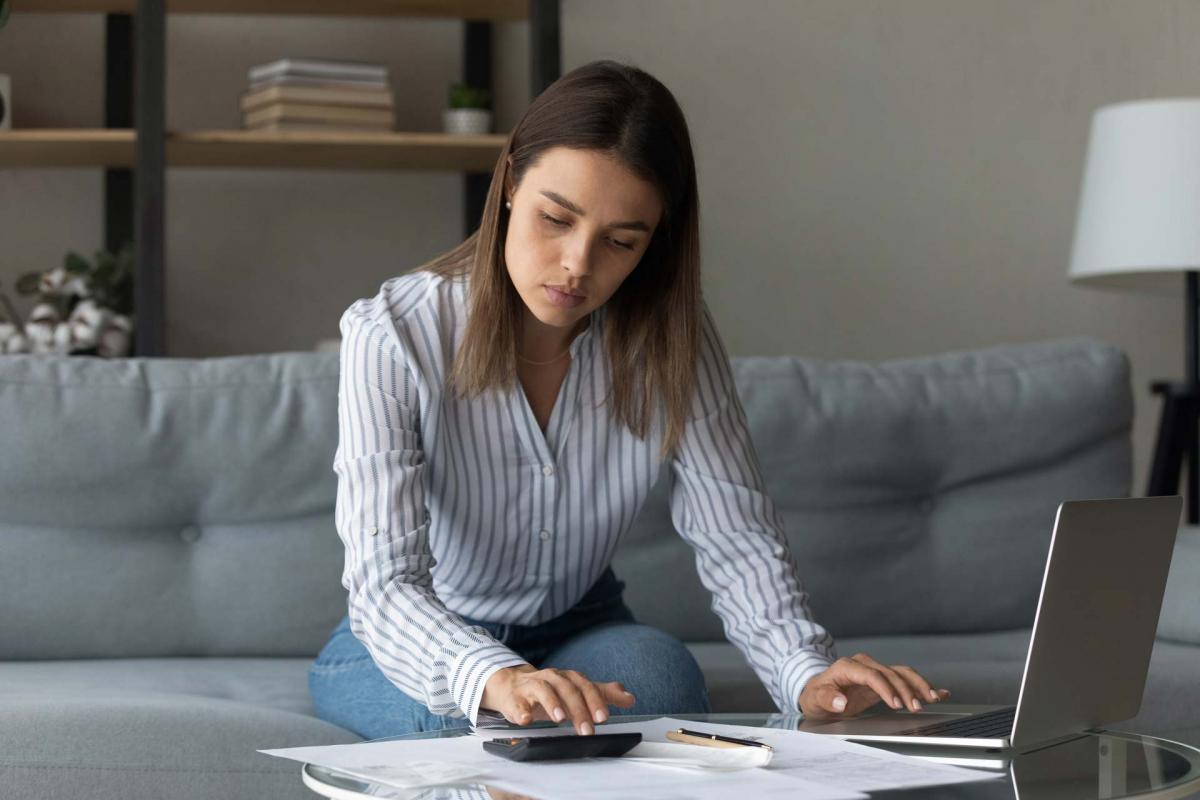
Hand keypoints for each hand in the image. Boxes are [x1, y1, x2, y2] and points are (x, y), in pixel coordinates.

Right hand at [480, 665, 635, 734]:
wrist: (511, 684)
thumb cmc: (549, 691)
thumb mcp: (576, 691)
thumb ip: (602, 694)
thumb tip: (630, 698)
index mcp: (568, 678)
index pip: (584, 686)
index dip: (595, 700)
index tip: (603, 717)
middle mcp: (551, 678)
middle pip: (567, 689)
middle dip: (578, 709)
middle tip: (588, 729)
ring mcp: (531, 687)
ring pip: (543, 690)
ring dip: (552, 703)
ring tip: (560, 719)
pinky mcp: (514, 699)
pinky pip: (516, 703)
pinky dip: (521, 711)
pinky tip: (526, 720)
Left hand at [798, 653, 950, 720]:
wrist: (818, 693)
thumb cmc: (816, 696)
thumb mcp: (815, 699)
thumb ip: (827, 699)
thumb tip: (840, 702)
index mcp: (848, 667)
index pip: (871, 674)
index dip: (885, 688)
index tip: (895, 703)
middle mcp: (865, 665)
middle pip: (890, 674)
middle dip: (905, 690)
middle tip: (916, 708)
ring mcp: (876, 671)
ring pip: (902, 674)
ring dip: (918, 686)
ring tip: (933, 699)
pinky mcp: (884, 680)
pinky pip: (906, 679)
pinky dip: (922, 686)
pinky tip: (940, 693)